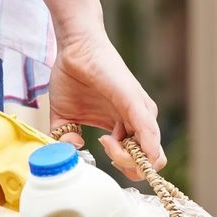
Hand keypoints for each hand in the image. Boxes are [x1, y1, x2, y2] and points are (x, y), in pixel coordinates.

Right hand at [48, 30, 164, 181]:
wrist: (74, 49)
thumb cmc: (72, 78)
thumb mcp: (65, 117)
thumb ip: (66, 139)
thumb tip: (72, 152)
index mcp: (126, 126)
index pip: (140, 161)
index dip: (123, 167)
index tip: (100, 155)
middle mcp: (139, 121)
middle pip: (149, 163)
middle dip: (127, 168)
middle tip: (103, 149)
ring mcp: (141, 111)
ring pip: (150, 154)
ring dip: (125, 158)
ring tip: (104, 140)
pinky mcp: (135, 101)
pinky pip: (148, 131)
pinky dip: (144, 148)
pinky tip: (123, 147)